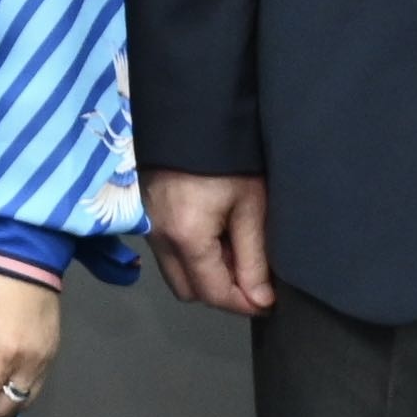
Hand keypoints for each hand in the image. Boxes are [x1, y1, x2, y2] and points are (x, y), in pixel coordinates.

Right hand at [143, 169, 275, 316]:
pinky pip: (169, 252)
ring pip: (177, 273)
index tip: (270, 301)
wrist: (192, 111)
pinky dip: (193, 254)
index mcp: (186, 238)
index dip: (244, 304)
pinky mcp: (146, 214)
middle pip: (189, 291)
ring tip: (236, 248)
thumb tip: (260, 300)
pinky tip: (216, 232)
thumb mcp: (251, 206)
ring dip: (206, 273)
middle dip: (220, 292)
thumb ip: (254, 257)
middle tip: (252, 273)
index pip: (213, 293)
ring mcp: (148, 227)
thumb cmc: (228, 156)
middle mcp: (159, 239)